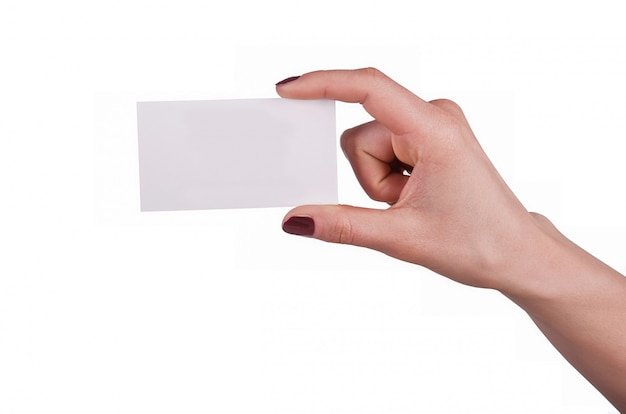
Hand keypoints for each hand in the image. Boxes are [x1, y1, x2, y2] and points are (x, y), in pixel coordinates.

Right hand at [277, 68, 546, 292]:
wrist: (517, 253)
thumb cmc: (479, 241)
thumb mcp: (401, 236)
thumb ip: (342, 224)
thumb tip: (296, 219)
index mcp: (434, 129)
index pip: (368, 88)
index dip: (323, 84)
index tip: (288, 89)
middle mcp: (434, 117)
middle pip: (361, 136)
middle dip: (369, 178)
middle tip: (401, 205)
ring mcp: (432, 127)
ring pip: (369, 148)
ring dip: (379, 183)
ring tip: (412, 204)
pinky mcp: (429, 139)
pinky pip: (384, 152)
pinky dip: (388, 180)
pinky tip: (415, 198)